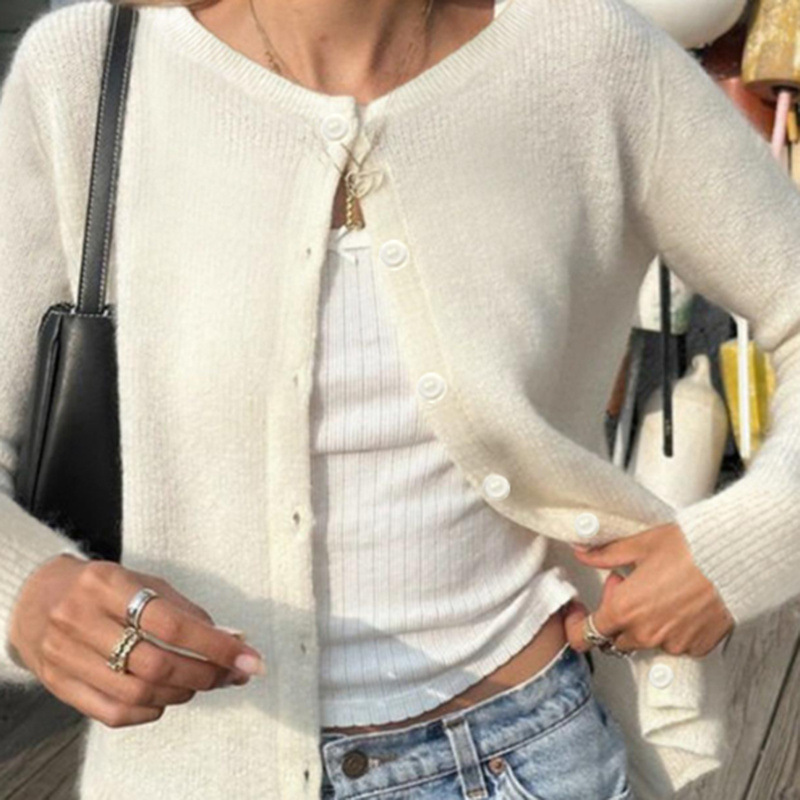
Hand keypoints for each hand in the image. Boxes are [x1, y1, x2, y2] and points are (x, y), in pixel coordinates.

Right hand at [9, 555, 263, 727]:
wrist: (35, 599)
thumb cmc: (104, 588)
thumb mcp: (143, 583)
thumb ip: (186, 610)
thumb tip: (233, 641)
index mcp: (106, 583)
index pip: (171, 623)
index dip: (215, 645)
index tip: (248, 658)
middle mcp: (80, 619)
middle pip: (156, 664)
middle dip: (204, 674)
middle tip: (230, 675)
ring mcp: (64, 655)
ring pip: (137, 693)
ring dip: (182, 693)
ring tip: (201, 683)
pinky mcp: (58, 685)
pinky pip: (113, 713)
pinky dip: (150, 712)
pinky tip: (166, 699)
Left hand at [562, 523, 734, 657]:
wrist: (736, 562)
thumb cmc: (689, 550)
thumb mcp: (640, 545)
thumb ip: (605, 554)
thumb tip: (581, 551)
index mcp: (625, 609)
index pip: (586, 635)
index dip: (579, 622)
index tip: (583, 610)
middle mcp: (646, 633)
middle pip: (616, 638)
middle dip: (615, 615)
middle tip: (627, 585)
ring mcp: (673, 644)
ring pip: (646, 640)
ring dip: (644, 622)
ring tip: (658, 590)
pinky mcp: (697, 647)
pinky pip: (674, 644)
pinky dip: (671, 628)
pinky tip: (679, 602)